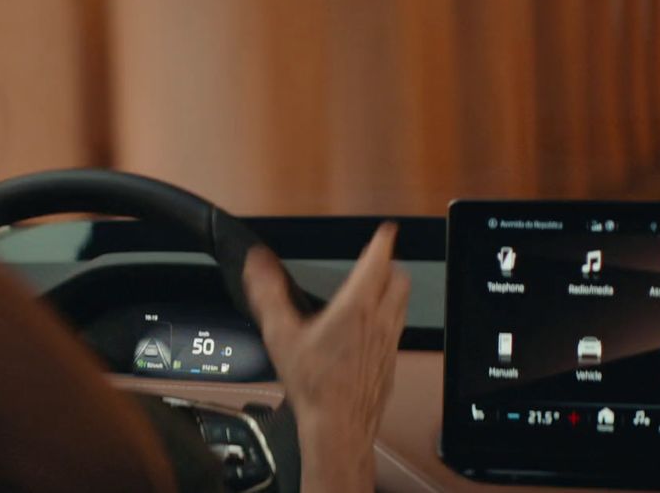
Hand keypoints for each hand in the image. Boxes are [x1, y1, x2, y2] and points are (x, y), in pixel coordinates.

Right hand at [244, 222, 409, 492]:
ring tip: (377, 288)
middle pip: (399, 279)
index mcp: (356, 308)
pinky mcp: (391, 362)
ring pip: (402, 304)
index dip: (382, 241)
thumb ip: (268, 293)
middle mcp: (379, 321)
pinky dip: (389, 318)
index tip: (385, 231)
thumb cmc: (314, 386)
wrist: (338, 428)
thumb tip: (256, 263)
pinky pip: (397, 330)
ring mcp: (390, 342)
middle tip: (379, 259)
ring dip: (393, 290)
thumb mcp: (280, 335)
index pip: (378, 262)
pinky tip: (370, 330)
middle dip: (390, 265)